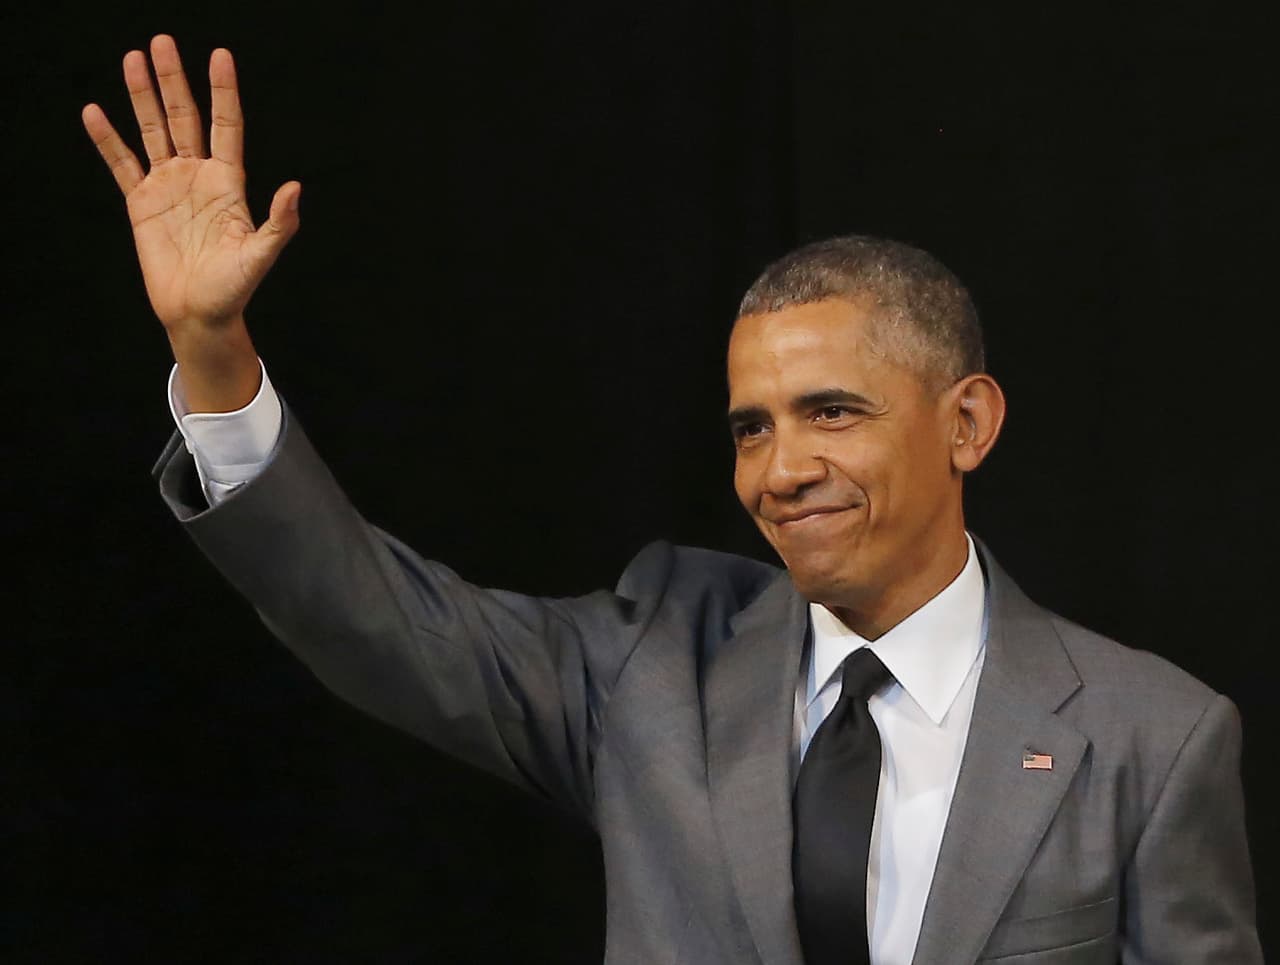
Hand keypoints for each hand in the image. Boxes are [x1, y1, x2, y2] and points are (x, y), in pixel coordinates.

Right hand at [82, 35, 298, 409]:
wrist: (199, 314)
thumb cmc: (234, 289)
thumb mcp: (261, 255)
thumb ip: (279, 222)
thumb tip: (295, 187)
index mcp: (229, 183)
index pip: (226, 125)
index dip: (222, 92)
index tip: (220, 55)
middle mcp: (198, 177)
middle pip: (185, 118)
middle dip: (174, 80)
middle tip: (162, 43)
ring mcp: (168, 187)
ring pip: (153, 131)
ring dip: (142, 96)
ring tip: (133, 58)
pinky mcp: (141, 204)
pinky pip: (122, 164)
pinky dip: (108, 139)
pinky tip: (95, 112)